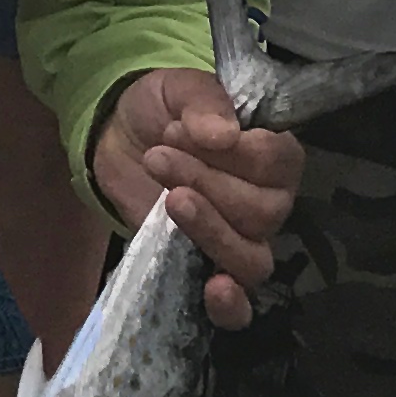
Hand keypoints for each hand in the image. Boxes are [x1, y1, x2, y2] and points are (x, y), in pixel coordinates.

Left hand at [90, 67, 304, 328]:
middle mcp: (269, 202)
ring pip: (252, 257)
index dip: (235, 152)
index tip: (182, 130)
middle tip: (158, 156)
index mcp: (273, 153)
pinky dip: (231, 305)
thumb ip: (203, 103)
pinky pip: (238, 308)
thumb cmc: (160, 110)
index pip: (278, 162)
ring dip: (209, 229)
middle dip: (205, 182)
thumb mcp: (177, 88)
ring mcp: (242, 241)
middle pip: (261, 211)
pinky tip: (213, 289)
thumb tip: (223, 135)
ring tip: (171, 199)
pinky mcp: (208, 269)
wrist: (117, 139)